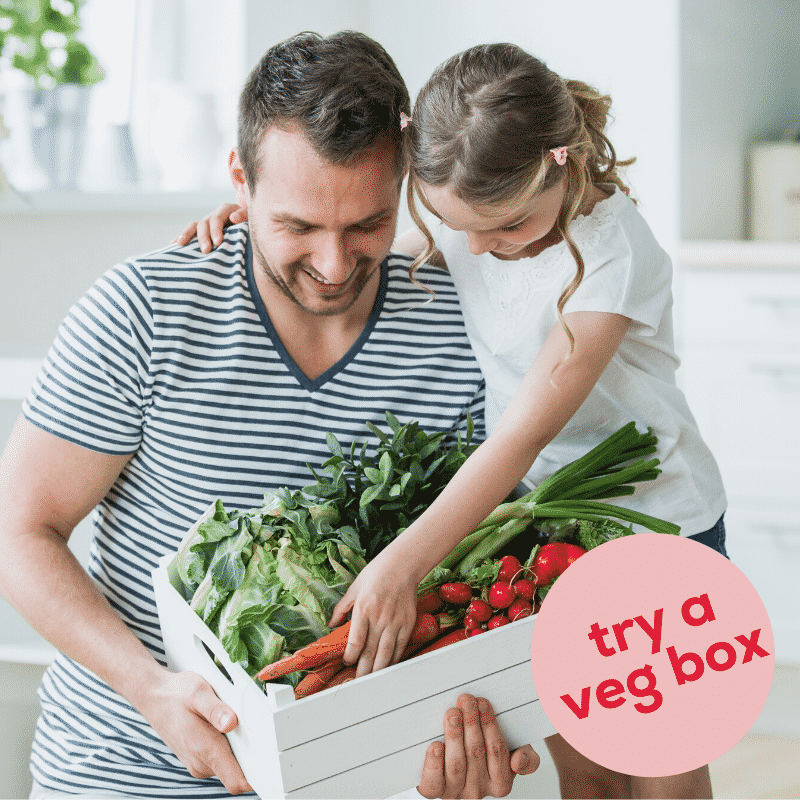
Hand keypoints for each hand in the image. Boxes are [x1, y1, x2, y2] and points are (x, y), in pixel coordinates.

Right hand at [136, 668, 251, 794]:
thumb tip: (231, 722)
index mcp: (204, 748)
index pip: (237, 781)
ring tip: (233, 722)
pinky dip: (227, 746)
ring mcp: (198, 763)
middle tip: (253, 727)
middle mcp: (201, 763)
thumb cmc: (176, 693)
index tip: (271, 761)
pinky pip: (221, 760)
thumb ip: (215, 709)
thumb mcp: (198, 692)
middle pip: (239, 772)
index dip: (258, 776)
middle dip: (251, 754)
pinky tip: (223, 726)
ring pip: (230, 766)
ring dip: (238, 749)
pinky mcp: (197, 759)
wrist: (153, 697)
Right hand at [170, 203, 247, 252]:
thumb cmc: (252, 223)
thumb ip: (244, 216)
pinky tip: (172, 245)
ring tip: (180, 245)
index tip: (218, 243)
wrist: (250, 225)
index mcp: (226, 209)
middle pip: (203, 224)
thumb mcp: (251, 218)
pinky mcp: (202, 231)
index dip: (216, 230)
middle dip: (203, 237)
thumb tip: (233, 218)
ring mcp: (206, 223)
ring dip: (186, 235)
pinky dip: (181, 238)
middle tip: (206, 251)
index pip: (216, 219)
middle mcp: (213, 215)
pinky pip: (189, 233)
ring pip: (193, 226)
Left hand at [328, 554, 417, 676]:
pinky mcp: (408, 623)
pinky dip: (394, 659)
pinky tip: (388, 666)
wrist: (402, 565)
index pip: (355, 642)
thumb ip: (341, 608)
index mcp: (363, 609)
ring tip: (371, 681)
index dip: (350, 657)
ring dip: (377, 670)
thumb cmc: (377, 573)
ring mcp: (395, 622)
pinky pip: (400, 646)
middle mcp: (379, 618)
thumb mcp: (354, 588)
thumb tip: (331, 624)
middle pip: (369, 652)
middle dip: (362, 670)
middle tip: (357, 682)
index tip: (347, 662)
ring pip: (386, 654)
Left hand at [418, 695, 538, 798]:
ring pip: (456, 765)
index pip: (497, 751)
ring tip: (452, 713)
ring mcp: (455, 792)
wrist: (458, 763)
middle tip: (466, 700)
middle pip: (476, 754)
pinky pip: (433, 782)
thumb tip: (518, 762)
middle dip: (471, 723)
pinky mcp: (435, 790)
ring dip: (454, 736)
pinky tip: (435, 745)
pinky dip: (434, 763)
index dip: (490, 725)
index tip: (482, 702)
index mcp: (501, 783)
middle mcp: (478, 790)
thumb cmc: (487, 752)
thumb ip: (527, 758)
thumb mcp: (513, 752)